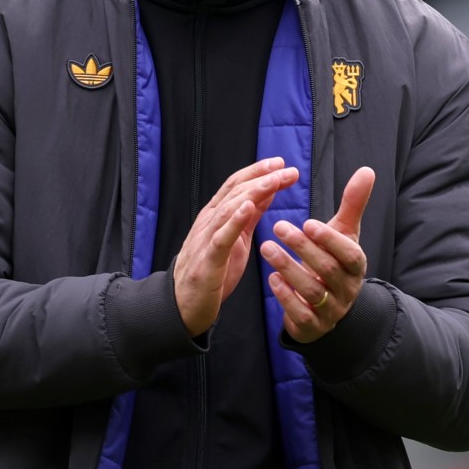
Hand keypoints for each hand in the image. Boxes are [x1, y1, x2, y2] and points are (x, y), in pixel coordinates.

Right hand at [174, 157, 298, 336]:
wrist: (183, 304)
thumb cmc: (212, 271)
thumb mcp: (236, 239)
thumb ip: (249, 216)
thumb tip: (267, 191)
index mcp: (215, 215)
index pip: (235, 185)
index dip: (257, 171)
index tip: (280, 163)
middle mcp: (208, 221)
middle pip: (235, 192)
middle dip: (261, 178)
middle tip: (286, 169)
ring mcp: (206, 239)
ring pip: (229, 208)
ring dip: (253, 192)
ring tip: (273, 181)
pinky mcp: (208, 260)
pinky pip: (221, 237)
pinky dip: (234, 220)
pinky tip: (248, 208)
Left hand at [260, 166, 374, 342]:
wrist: (328, 307)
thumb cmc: (333, 260)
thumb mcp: (344, 234)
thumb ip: (353, 204)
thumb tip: (367, 170)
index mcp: (356, 266)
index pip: (349, 254)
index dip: (330, 240)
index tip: (308, 222)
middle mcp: (347, 290)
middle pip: (327, 270)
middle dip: (302, 248)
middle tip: (279, 226)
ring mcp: (331, 311)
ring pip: (311, 291)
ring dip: (288, 268)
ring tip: (266, 247)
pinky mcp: (312, 327)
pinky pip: (300, 314)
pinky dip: (285, 296)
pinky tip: (271, 279)